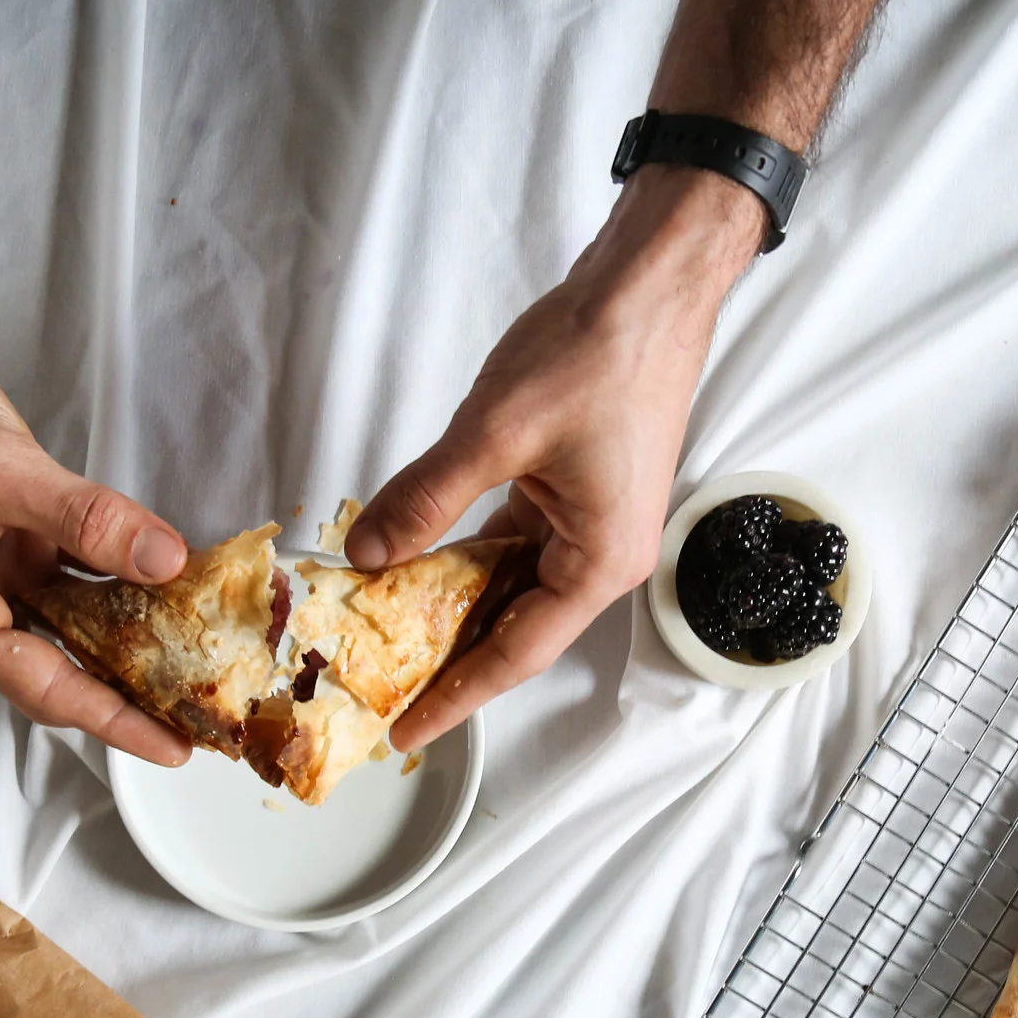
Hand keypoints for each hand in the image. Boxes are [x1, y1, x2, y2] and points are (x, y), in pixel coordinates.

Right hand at [0, 300, 193, 763]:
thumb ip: (84, 519)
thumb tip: (163, 561)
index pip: (45, 687)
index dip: (115, 721)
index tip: (173, 749)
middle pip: (62, 666)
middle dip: (131, 689)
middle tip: (204, 713)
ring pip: (74, 619)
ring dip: (133, 632)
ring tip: (201, 657)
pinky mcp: (9, 532)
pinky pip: (76, 569)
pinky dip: (119, 574)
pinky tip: (170, 578)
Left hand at [346, 167, 763, 750]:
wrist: (650, 285)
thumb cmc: (597, 353)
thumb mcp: (494, 432)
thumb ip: (425, 498)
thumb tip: (367, 553)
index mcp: (600, 563)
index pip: (515, 654)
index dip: (454, 697)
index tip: (404, 733)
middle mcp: (601, 555)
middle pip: (514, 630)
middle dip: (449, 661)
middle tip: (379, 692)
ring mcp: (590, 522)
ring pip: (510, 586)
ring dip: (453, 607)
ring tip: (386, 638)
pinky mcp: (575, 488)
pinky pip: (514, 543)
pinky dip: (467, 557)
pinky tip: (417, 563)